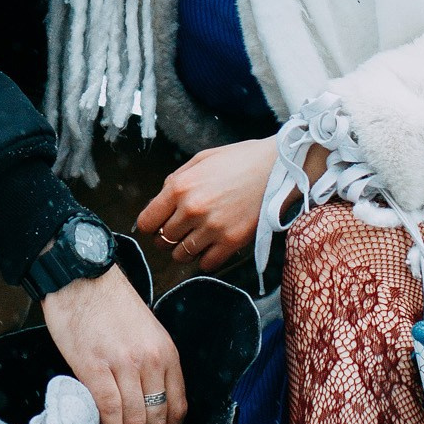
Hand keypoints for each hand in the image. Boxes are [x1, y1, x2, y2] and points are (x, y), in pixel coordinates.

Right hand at [40, 264, 185, 423]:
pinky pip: (109, 412)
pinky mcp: (95, 367)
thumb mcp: (145, 331)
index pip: (178, 407)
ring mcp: (124, 365)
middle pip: (158, 420)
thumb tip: (144, 404)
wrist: (80, 274)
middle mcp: (151, 361)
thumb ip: (149, 365)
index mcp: (167, 352)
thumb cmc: (108, 302)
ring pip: (135, 421)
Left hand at [138, 137, 279, 273]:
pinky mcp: (231, 242)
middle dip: (168, 236)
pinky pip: (206, 264)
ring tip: (197, 237)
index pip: (146, 222)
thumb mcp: (200, 160)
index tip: (156, 225)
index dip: (149, 225)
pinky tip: (213, 245)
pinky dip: (206, 258)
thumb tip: (159, 204)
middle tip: (181, 229)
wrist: (278, 168)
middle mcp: (192, 210)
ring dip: (185, 249)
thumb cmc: (239, 160)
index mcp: (180, 187)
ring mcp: (212, 228)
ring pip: (181, 255)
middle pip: (163, 240)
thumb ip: (175, 181)